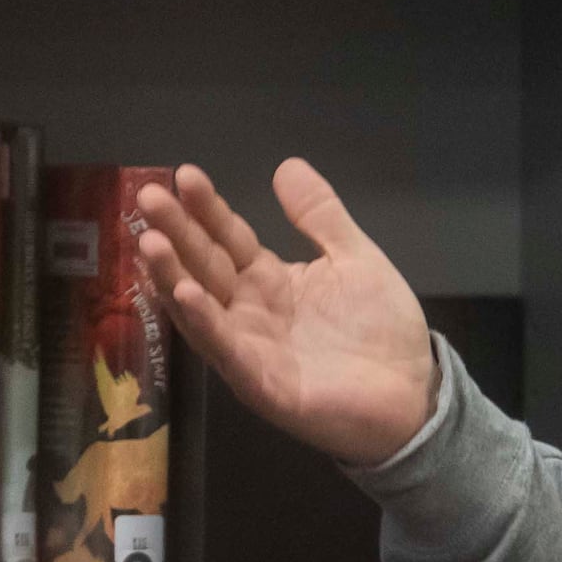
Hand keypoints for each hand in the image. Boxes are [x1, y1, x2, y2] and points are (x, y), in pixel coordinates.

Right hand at [139, 159, 438, 465]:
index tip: (184, 175)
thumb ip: (321, 216)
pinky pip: (226, 351)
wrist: (414, 397)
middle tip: (147, 195)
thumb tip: (286, 165)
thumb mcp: (354, 258)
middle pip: (204, 266)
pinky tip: (186, 294)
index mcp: (269, 280)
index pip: (227, 237)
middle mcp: (248, 312)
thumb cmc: (381, 330)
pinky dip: (205, 323)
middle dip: (176, 232)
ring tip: (150, 241)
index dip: (206, 209)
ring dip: (172, 276)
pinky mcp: (261, 384)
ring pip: (200, 309)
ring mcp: (249, 349)